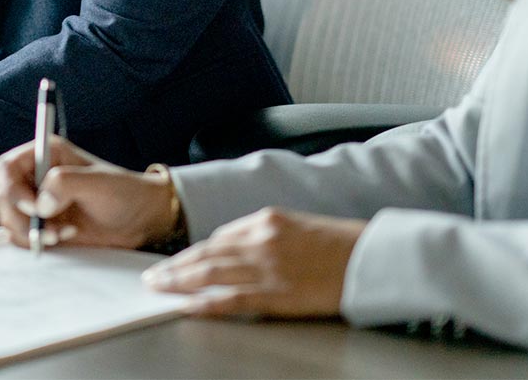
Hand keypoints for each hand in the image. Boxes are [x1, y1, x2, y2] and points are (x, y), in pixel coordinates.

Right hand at [0, 136, 179, 249]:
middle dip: (21, 216)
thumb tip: (41, 203)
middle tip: (47, 227)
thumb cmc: (126, 192)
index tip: (34, 205)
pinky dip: (38, 241)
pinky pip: (21, 235)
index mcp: (45, 155)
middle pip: (3, 196)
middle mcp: (36, 177)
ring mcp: (38, 202)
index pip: (5, 168)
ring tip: (63, 232)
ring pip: (9, 219)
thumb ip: (65, 183)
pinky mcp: (43, 224)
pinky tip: (64, 236)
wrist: (141, 219)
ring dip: (31, 231)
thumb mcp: (98, 183)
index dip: (12, 188)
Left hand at [142, 208, 366, 317]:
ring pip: (209, 274)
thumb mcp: (300, 226)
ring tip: (158, 287)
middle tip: (152, 274)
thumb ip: (268, 235)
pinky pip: (230, 300)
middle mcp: (261, 239)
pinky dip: (204, 304)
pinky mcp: (276, 293)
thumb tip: (239, 248)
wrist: (375, 258)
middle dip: (175, 265)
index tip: (178, 260)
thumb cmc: (344, 244)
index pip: (219, 236)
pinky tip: (186, 306)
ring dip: (178, 281)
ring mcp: (266, 267)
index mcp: (267, 219)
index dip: (195, 252)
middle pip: (205, 253)